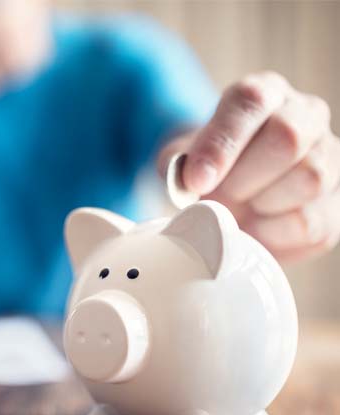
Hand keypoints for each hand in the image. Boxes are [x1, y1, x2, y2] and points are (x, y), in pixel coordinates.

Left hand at [159, 71, 339, 261]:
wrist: (231, 195)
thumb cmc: (208, 170)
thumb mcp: (182, 160)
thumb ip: (177, 166)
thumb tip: (188, 182)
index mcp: (264, 94)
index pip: (250, 101)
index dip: (221, 144)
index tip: (197, 181)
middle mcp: (306, 115)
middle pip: (287, 138)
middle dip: (243, 179)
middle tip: (218, 198)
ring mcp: (329, 157)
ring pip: (309, 178)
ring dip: (261, 205)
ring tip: (240, 209)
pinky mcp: (336, 203)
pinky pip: (312, 223)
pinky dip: (273, 234)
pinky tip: (255, 229)